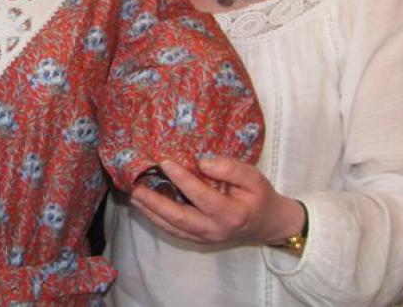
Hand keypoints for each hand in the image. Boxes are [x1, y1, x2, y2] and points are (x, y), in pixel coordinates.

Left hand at [129, 157, 304, 245]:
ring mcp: (205, 238)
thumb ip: (230, 168)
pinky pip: (174, 231)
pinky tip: (145, 208)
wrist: (268, 224)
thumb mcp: (254, 177)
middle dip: (156, 203)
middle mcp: (215, 229)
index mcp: (230, 214)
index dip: (182, 178)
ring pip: (173, 227)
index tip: (165, 162)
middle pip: (180, 218)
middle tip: (137, 189)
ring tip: (134, 197)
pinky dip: (158, 220)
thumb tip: (201, 162)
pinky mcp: (199, 240)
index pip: (201, 195)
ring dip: (151, 213)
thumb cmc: (260, 197)